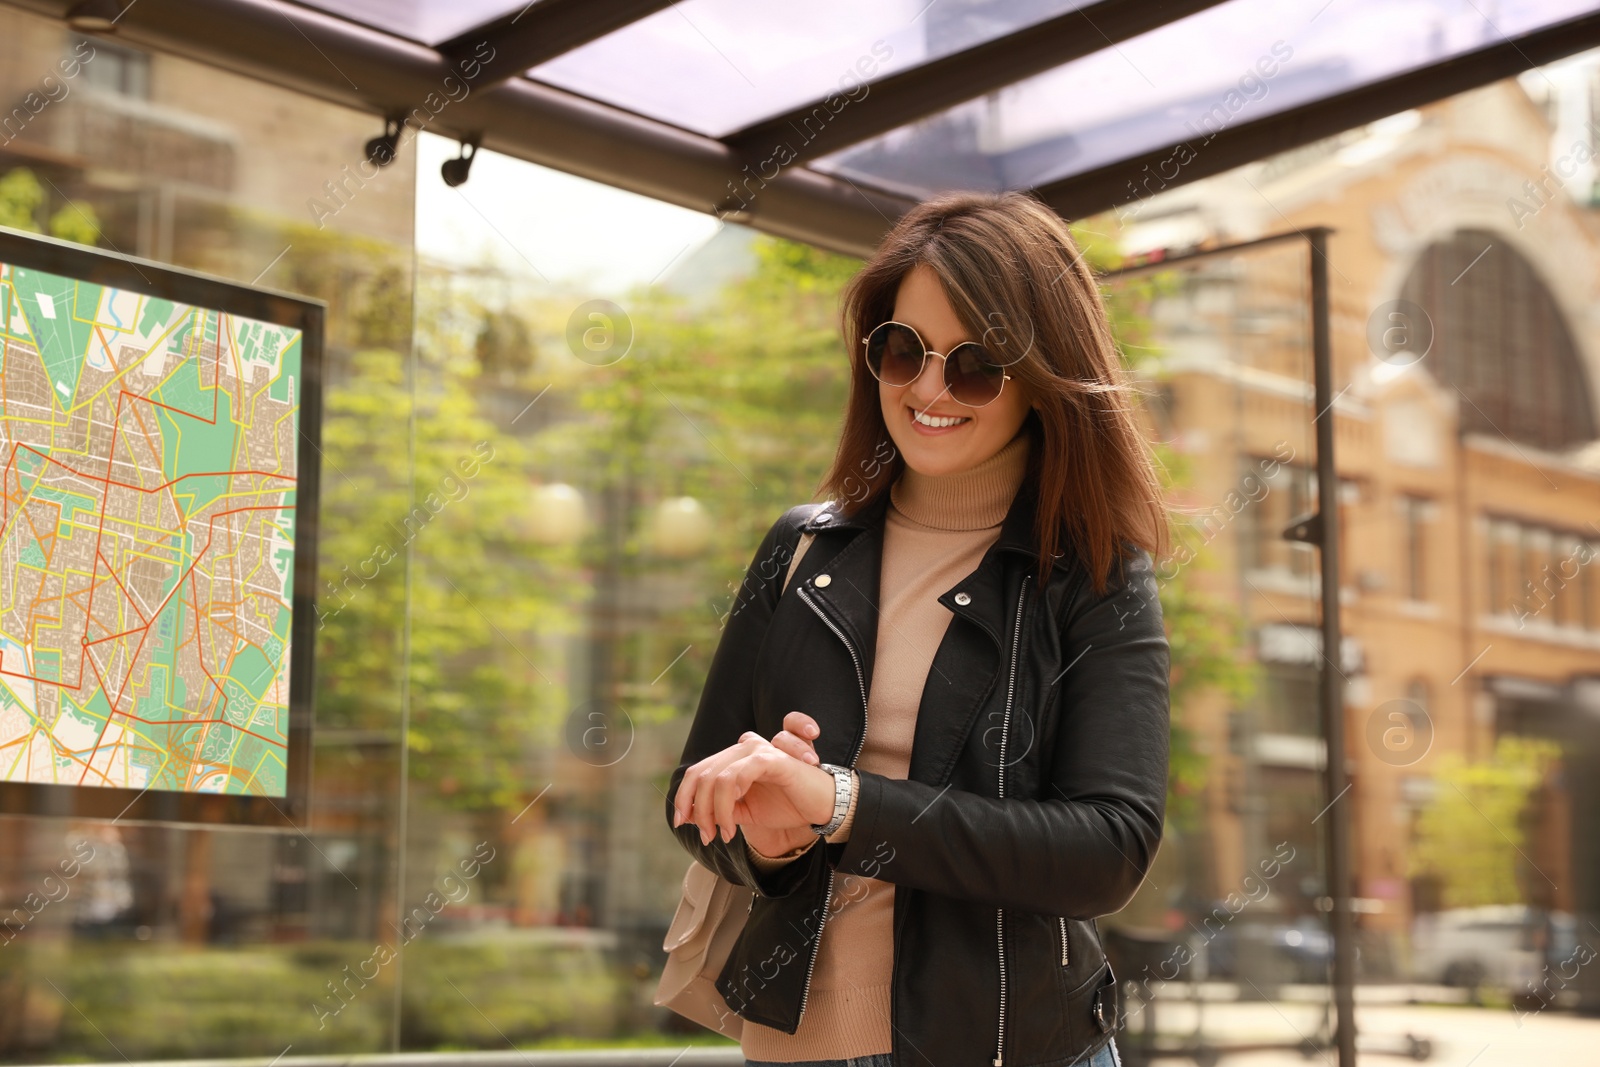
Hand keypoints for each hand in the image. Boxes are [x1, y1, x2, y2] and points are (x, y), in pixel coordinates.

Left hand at [672, 717, 834, 847]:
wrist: (822, 807)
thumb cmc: (787, 805)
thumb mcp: (745, 811)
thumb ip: (719, 810)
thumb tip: (687, 817)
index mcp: (736, 757)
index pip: (699, 771)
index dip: (684, 796)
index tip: (682, 822)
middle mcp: (744, 748)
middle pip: (702, 774)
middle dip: (698, 809)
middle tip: (706, 835)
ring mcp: (758, 751)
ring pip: (716, 778)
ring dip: (713, 812)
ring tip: (723, 834)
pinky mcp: (771, 759)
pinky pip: (736, 776)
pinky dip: (726, 804)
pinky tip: (732, 826)